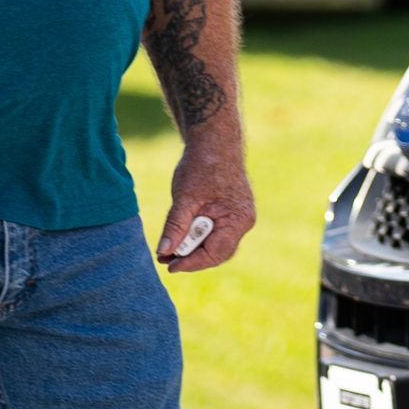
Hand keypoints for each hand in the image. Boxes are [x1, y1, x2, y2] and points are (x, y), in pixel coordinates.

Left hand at [158, 148, 255, 273]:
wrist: (214, 142)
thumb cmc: (202, 166)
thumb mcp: (184, 198)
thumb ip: (176, 226)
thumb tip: (164, 251)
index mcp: (238, 218)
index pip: (216, 253)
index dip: (192, 263)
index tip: (170, 266)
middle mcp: (243, 222)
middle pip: (217, 253)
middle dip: (191, 258)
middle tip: (165, 259)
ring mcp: (238, 218)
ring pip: (215, 245)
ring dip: (193, 249)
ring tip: (168, 250)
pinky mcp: (231, 214)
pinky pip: (215, 233)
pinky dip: (197, 237)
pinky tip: (179, 236)